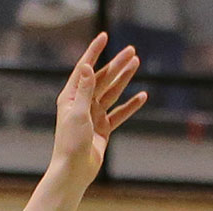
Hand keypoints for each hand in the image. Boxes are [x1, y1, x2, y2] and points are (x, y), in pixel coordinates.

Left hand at [51, 34, 147, 184]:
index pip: (84, 69)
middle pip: (102, 79)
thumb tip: (86, 66)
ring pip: (112, 93)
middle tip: (131, 51)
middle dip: (116, 64)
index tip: (104, 37)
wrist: (74, 171)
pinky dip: (130, 106)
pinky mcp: (103, 129)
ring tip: (137, 65)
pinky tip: (142, 96)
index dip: (94, 52)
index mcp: (70, 97)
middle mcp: (81, 104)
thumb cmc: (71, 143)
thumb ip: (84, 90)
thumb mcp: (77, 114)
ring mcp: (93, 116)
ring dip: (124, 80)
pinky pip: (119, 114)